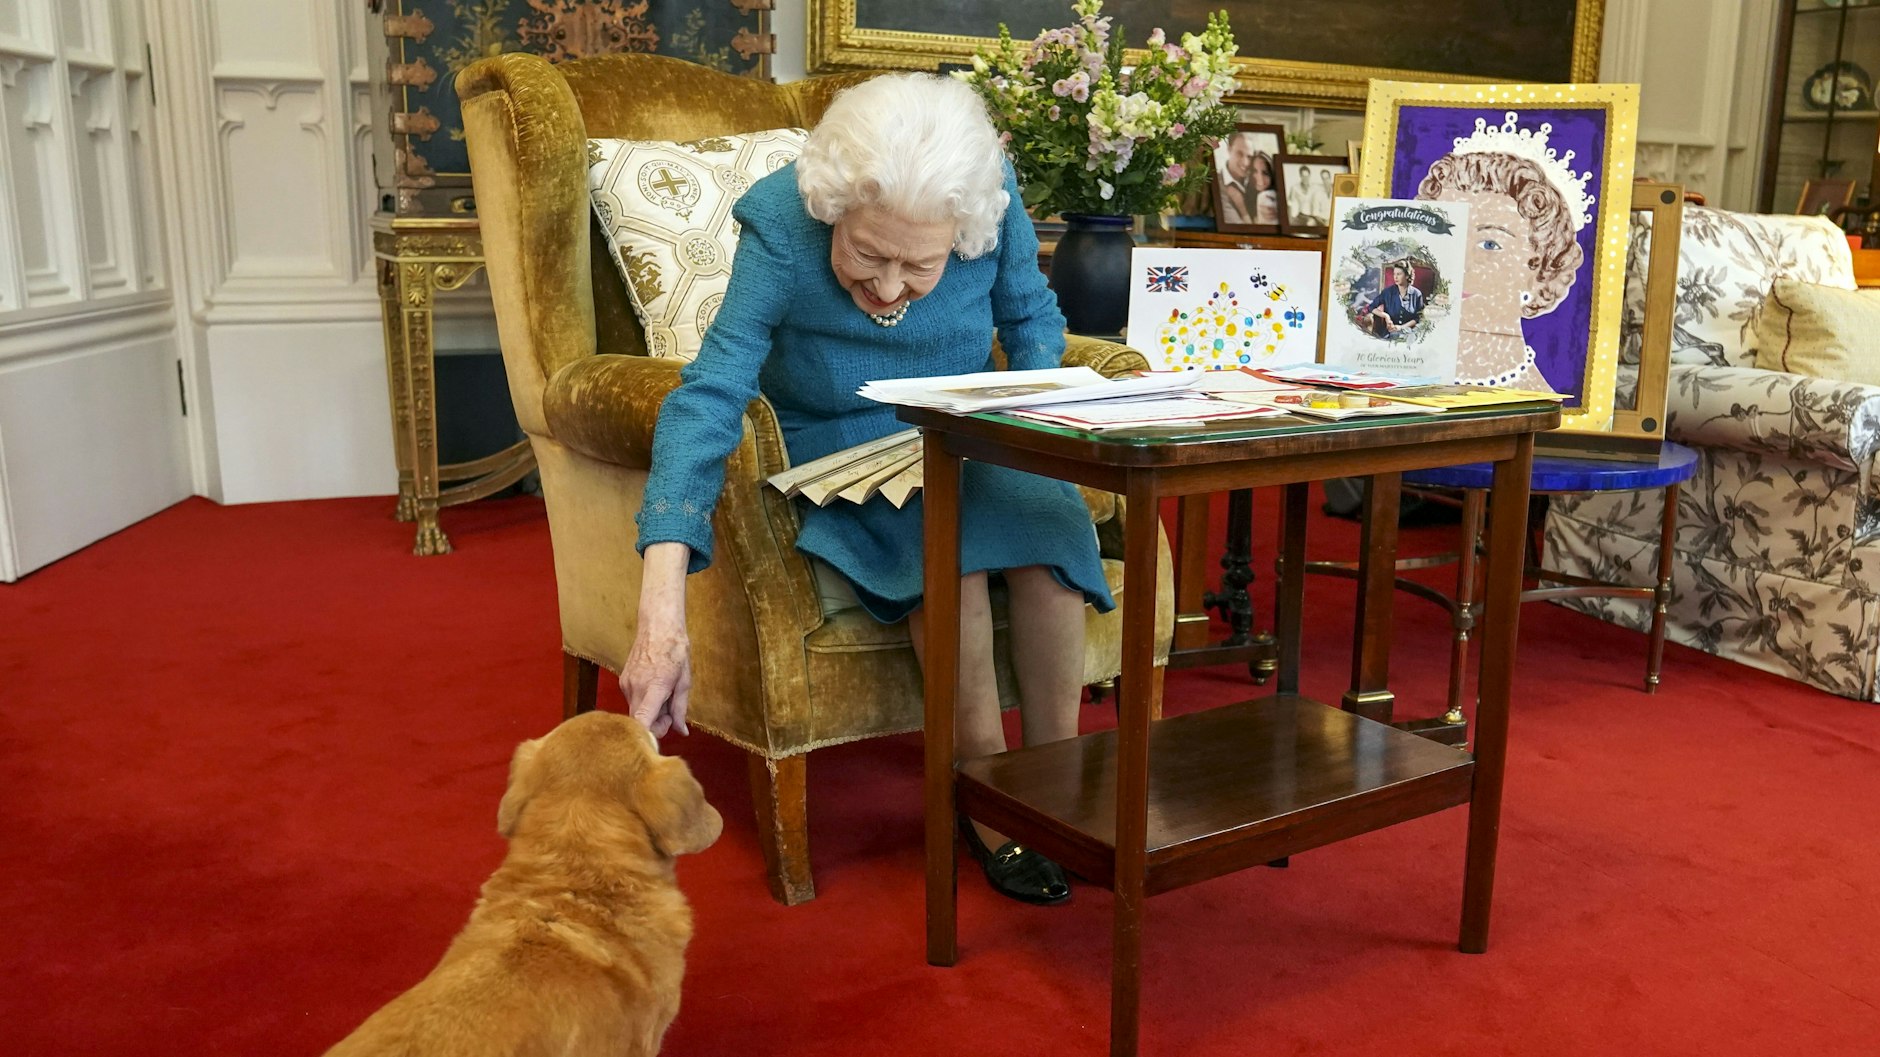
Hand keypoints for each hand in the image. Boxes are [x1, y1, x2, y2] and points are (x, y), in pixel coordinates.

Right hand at [622, 610, 690, 735]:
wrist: (658, 627)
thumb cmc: (675, 651)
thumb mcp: (684, 682)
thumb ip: (681, 709)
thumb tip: (681, 732)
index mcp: (654, 688)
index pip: (641, 721)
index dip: (650, 735)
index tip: (664, 730)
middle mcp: (635, 688)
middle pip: (639, 722)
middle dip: (655, 724)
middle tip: (670, 713)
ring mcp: (626, 685)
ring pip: (636, 712)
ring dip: (650, 713)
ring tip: (664, 696)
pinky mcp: (623, 681)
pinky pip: (633, 701)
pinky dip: (644, 702)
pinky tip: (654, 689)